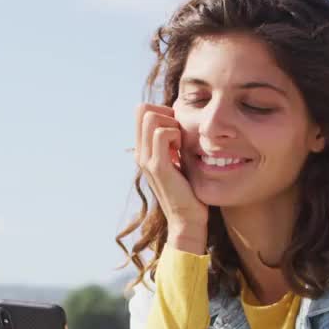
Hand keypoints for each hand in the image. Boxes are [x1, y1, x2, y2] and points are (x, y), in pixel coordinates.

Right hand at [136, 103, 208, 248]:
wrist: (187, 219)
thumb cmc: (188, 190)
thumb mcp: (178, 161)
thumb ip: (174, 143)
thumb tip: (180, 121)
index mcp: (143, 151)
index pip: (141, 111)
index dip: (162, 111)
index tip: (177, 129)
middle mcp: (140, 153)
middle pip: (142, 109)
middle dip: (166, 113)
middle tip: (179, 134)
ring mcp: (146, 159)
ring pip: (150, 117)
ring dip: (171, 123)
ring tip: (180, 143)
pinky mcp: (157, 166)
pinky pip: (163, 133)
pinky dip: (176, 134)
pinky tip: (182, 150)